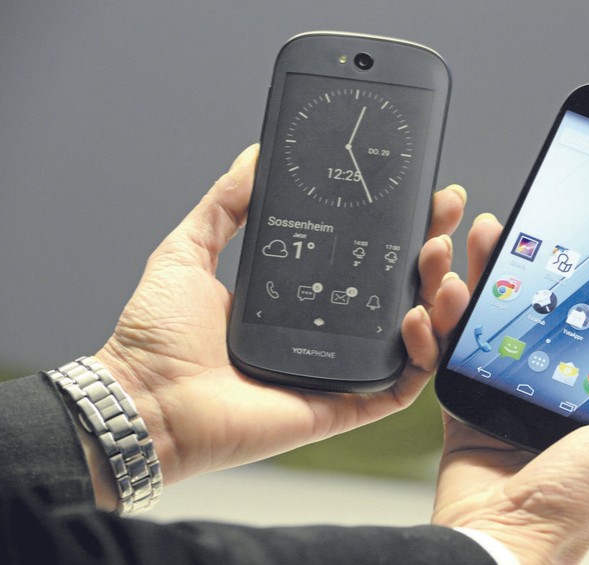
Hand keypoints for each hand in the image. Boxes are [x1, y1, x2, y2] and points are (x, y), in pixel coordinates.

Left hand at [96, 145, 469, 490]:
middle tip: (444, 216)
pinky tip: (419, 316)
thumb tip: (254, 156)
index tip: (420, 196)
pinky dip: (423, 353)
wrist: (144, 400)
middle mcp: (325, 333)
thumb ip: (224, 204)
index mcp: (298, 298)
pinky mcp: (342, 405)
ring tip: (438, 260)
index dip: (397, 229)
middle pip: (398, 291)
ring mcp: (337, 370)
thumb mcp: (188, 250)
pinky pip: (401, 385)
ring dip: (439, 297)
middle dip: (431, 251)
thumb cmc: (156, 338)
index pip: (362, 260)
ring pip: (412, 336)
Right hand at [431, 214, 588, 564]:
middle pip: (523, 316)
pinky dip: (434, 333)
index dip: (567, 281)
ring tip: (454, 256)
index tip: (556, 244)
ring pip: (480, 328)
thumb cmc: (569, 507)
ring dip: (466, 289)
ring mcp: (499, 397)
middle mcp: (544, 393)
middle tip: (494, 233)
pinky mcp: (461, 408)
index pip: (579, 324)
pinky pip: (444, 359)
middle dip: (507, 270)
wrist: (497, 540)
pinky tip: (429, 310)